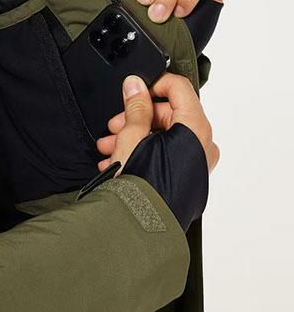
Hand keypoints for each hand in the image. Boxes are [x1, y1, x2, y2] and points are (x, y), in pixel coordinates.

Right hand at [96, 73, 219, 173]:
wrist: (140, 226)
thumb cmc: (141, 183)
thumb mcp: (132, 136)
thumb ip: (136, 106)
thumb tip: (135, 85)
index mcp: (195, 128)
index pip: (179, 88)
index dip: (153, 85)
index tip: (133, 91)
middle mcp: (203, 145)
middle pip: (169, 114)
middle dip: (136, 117)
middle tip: (113, 127)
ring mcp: (196, 163)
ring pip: (164, 136)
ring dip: (134, 136)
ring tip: (108, 148)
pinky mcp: (187, 178)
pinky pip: (166, 155)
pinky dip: (143, 152)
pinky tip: (117, 161)